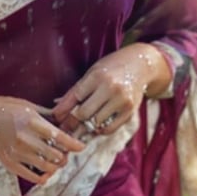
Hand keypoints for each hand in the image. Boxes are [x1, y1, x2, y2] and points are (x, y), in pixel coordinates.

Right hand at [0, 92, 84, 184]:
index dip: (73, 144)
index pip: (59, 137)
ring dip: (55, 167)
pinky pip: (31, 176)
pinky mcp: (9, 162)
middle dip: (64, 156)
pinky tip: (45, 173)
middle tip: (65, 153)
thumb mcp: (29, 106)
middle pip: (55, 155)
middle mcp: (25, 139)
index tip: (81, 147)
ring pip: (47, 168)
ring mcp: (17, 152)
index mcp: (31, 122)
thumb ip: (48, 116)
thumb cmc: (7, 107)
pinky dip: (42, 177)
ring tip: (55, 162)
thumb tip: (66, 120)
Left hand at [51, 44, 167, 139]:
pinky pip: (110, 128)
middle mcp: (110, 88)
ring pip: (96, 122)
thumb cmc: (111, 68)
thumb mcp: (92, 73)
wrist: (140, 65)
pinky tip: (97, 124)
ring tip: (83, 123)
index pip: (75, 97)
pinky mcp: (130, 111)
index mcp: (97, 76)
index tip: (56, 118)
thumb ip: (76, 91)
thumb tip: (57, 109)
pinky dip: (100, 130)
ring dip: (88, 125)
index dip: (63, 110)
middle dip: (73, 121)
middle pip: (85, 113)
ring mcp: (122, 100)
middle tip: (68, 125)